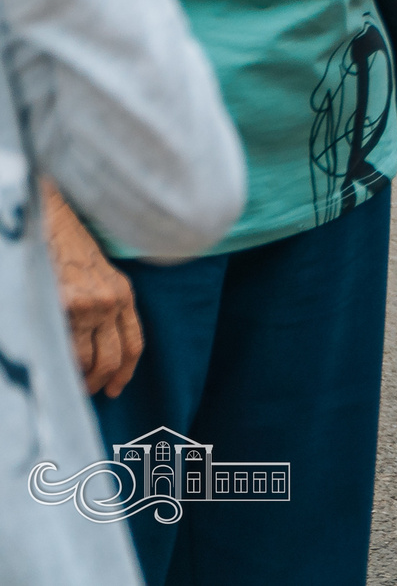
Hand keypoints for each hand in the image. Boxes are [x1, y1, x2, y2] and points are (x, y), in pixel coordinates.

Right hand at [45, 185, 141, 396]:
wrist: (48, 217)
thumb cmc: (67, 246)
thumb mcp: (97, 274)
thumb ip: (103, 304)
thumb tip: (95, 342)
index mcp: (122, 292)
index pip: (133, 343)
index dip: (125, 371)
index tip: (115, 389)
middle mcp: (110, 300)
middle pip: (112, 358)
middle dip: (98, 382)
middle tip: (84, 394)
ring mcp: (88, 303)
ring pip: (85, 359)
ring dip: (75, 378)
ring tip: (64, 386)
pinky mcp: (64, 305)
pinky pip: (61, 347)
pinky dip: (56, 363)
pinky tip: (50, 368)